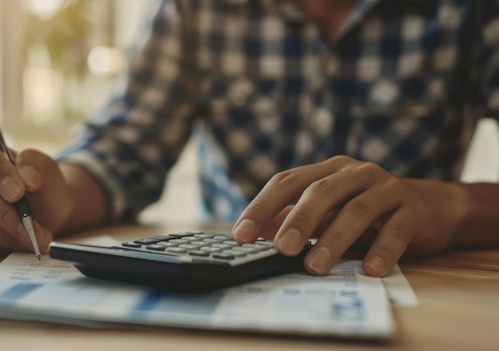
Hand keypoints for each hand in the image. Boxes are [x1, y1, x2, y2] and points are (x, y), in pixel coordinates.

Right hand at [0, 130, 73, 255]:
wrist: (47, 209)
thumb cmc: (42, 183)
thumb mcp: (47, 168)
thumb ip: (36, 165)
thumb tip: (27, 178)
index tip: (19, 192)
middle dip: (3, 211)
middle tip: (31, 226)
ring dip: (5, 231)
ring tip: (35, 238)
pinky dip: (2, 244)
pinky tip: (23, 243)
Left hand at [232, 155, 457, 276]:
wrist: (431, 206)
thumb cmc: (367, 210)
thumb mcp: (329, 211)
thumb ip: (295, 218)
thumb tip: (256, 235)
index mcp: (327, 170)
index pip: (287, 181)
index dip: (262, 207)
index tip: (241, 235)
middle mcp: (355, 172)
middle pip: (321, 191)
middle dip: (298, 220)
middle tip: (281, 248)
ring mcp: (386, 187)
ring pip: (357, 210)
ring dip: (335, 240)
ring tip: (316, 267)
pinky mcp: (414, 208)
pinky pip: (397, 228)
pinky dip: (383, 249)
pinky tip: (371, 269)